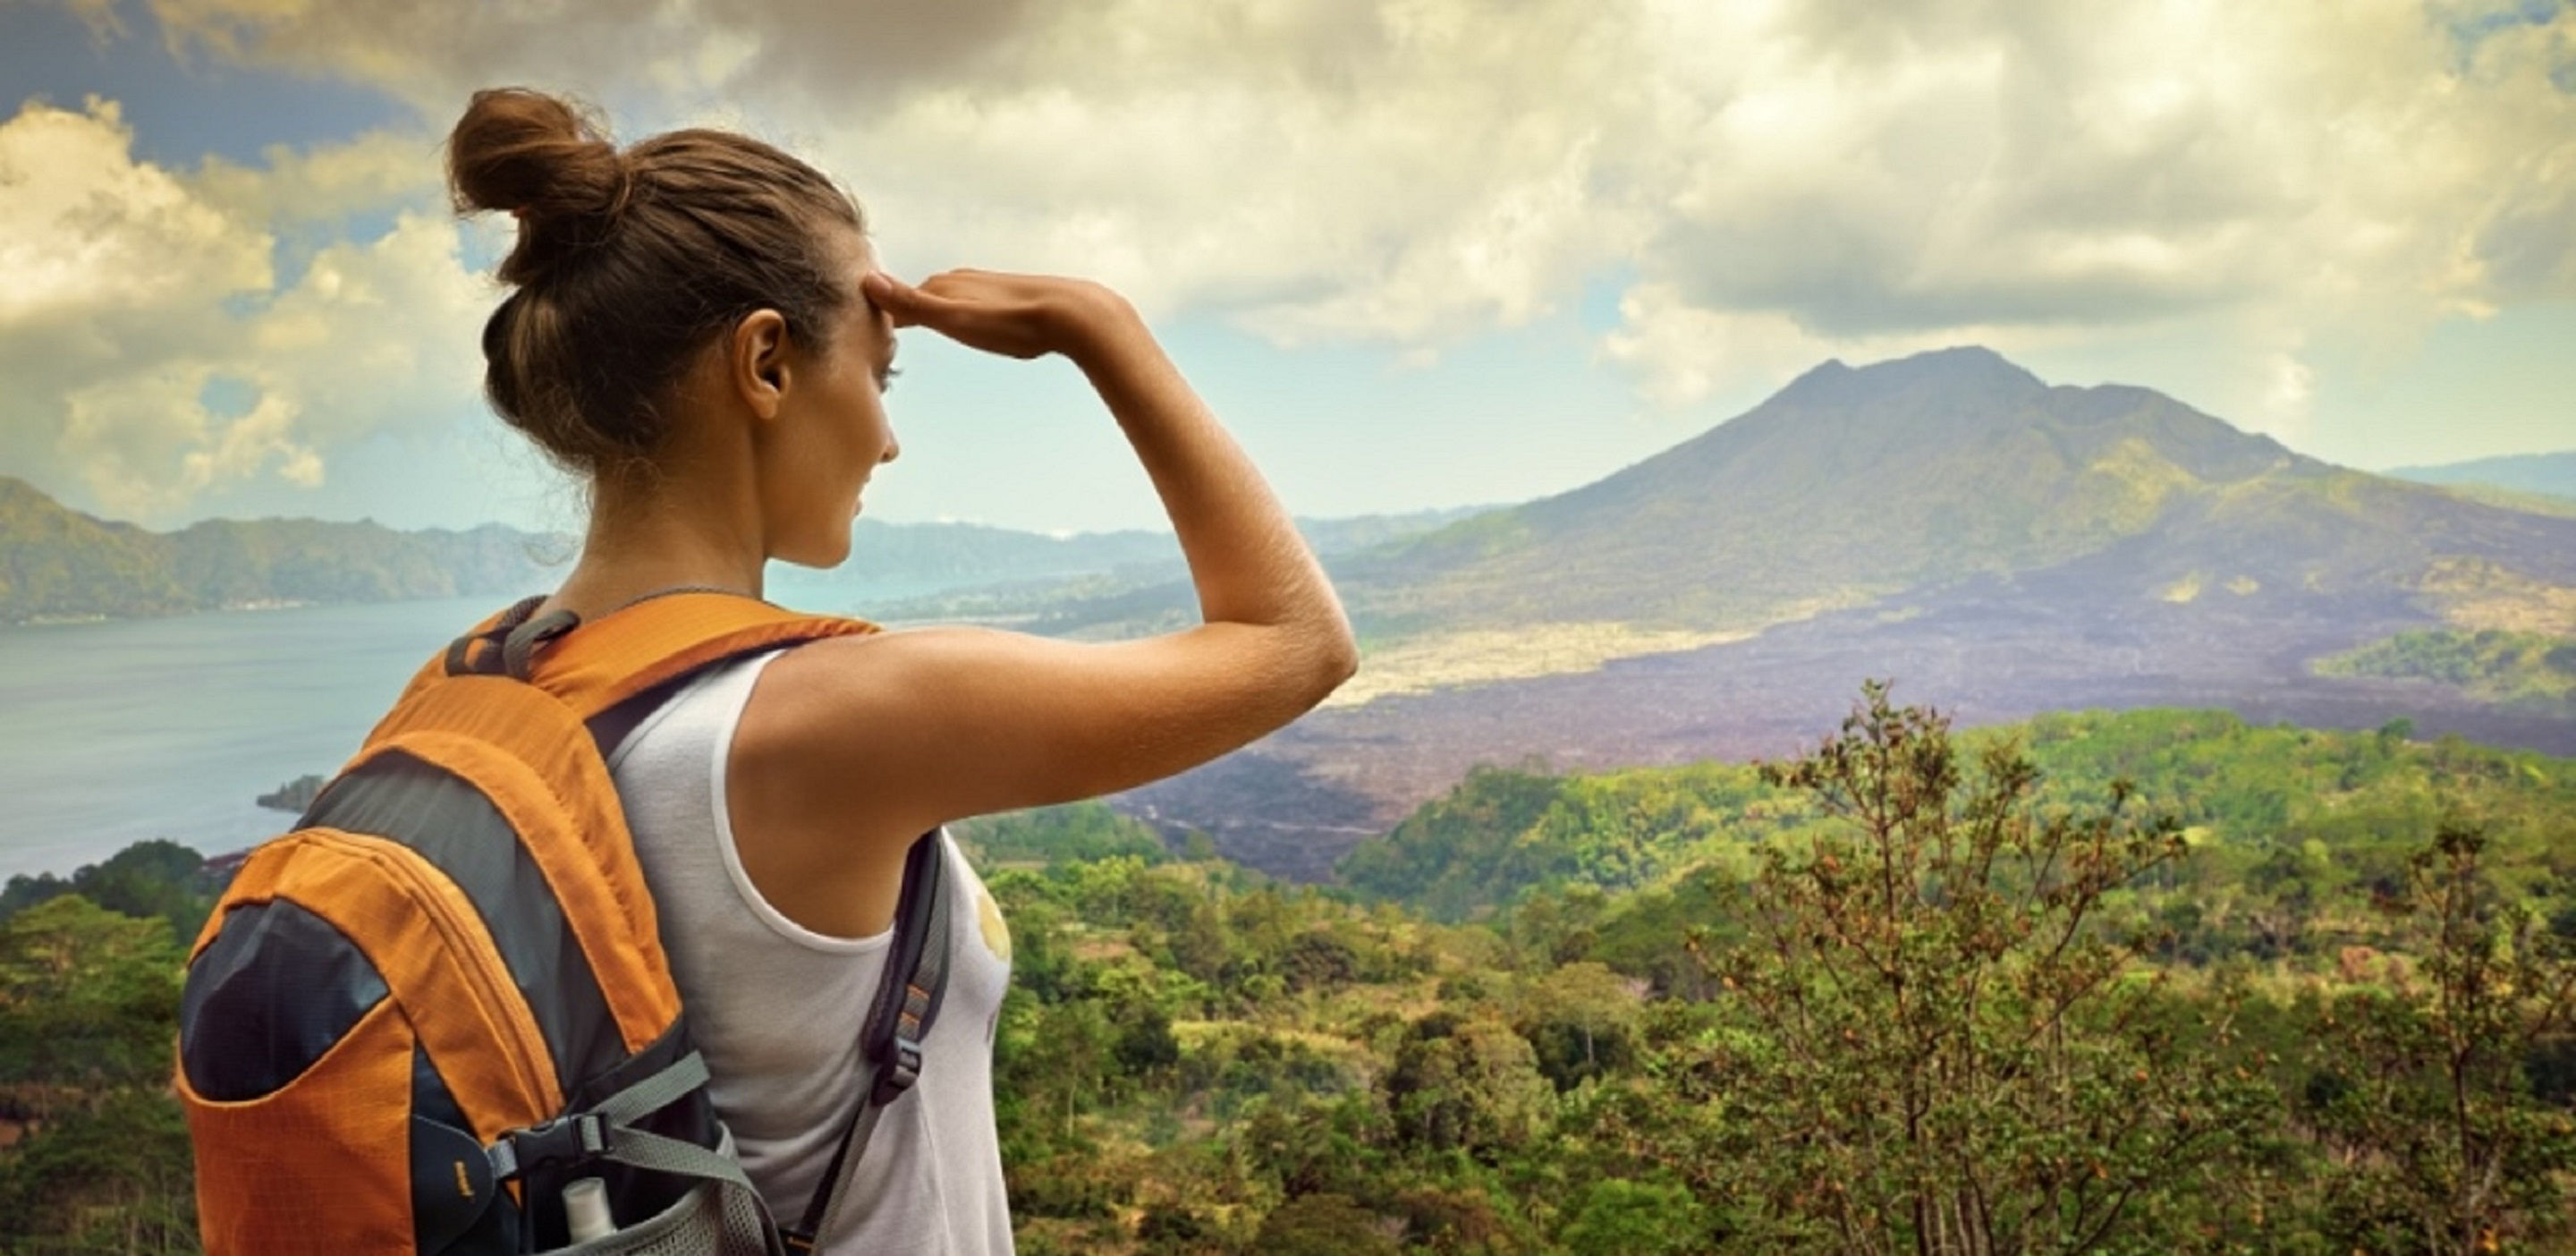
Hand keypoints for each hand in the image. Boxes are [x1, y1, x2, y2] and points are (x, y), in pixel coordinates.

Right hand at [860, 269, 1138, 361]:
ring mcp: (985, 288)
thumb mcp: (956, 318)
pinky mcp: (1009, 299)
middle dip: (902, 310)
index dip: (880, 314)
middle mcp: (961, 281)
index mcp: (943, 285)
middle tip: (881, 331)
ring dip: (931, 311)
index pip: (897, 299)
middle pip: (920, 296)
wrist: (1073, 315)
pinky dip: (959, 315)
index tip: (859, 329)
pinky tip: (968, 323)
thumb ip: (912, 303)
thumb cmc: (1013, 322)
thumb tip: (866, 280)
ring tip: (917, 325)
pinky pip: (972, 305)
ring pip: (947, 299)